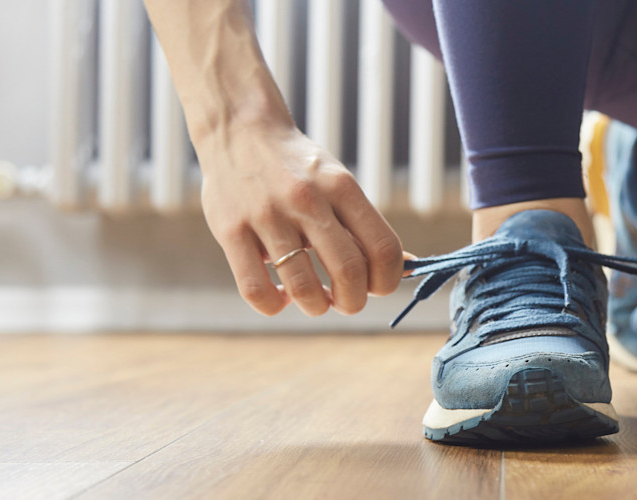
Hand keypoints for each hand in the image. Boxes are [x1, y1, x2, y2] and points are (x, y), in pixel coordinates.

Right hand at [197, 121, 402, 316]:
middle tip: (346, 301)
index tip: (377, 287)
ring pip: (302, 288)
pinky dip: (273, 306)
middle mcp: (306, 199)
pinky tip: (280, 296)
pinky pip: (255, 290)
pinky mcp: (230, 229)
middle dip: (353, 302)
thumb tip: (406, 268)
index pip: (383, 248)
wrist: (239, 129)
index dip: (387, 281)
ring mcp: (266, 215)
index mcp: (340, 187)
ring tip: (315, 300)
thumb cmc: (298, 168)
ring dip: (315, 307)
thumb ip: (366, 225)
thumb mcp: (338, 183)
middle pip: (348, 273)